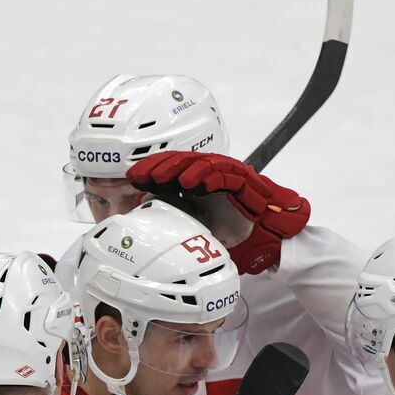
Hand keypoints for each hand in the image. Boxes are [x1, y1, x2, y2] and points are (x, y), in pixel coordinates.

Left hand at [127, 151, 309, 273]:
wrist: (261, 232)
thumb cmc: (229, 228)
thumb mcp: (196, 223)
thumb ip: (177, 214)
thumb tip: (147, 213)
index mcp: (194, 180)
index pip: (169, 169)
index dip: (151, 170)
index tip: (133, 177)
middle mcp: (208, 173)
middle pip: (181, 162)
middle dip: (162, 167)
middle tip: (146, 175)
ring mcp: (225, 173)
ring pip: (202, 164)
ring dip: (184, 170)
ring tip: (170, 179)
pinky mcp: (242, 179)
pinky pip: (225, 174)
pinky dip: (212, 177)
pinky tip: (198, 183)